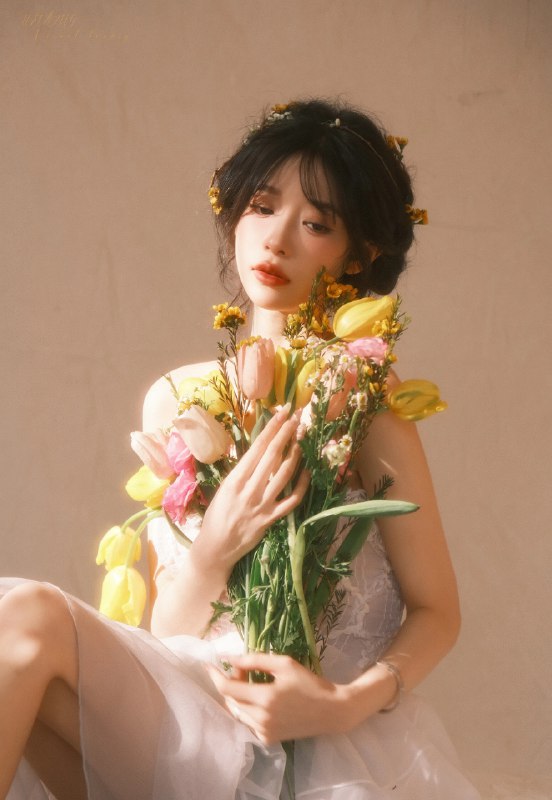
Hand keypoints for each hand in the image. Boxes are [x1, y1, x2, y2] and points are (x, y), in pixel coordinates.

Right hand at [194, 406, 309, 575]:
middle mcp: (248, 491)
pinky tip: (307, 471)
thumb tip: (260, 452)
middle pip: (271, 457)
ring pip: (283, 476)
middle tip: (296, 418)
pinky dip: (301, 485)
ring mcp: (261, 505)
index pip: (256, 449)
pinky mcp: (271, 520)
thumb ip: (242, 473)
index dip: (271, 429)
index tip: (281, 414)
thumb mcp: (224, 489)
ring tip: (300, 440)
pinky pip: (291, 501)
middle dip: (285, 435)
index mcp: (234, 480)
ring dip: (294, 456)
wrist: (215, 548)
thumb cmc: (217, 516)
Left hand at [205, 652, 350, 744]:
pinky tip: (257, 697)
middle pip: (230, 700)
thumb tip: (230, 659)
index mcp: (265, 698)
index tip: (207, 664)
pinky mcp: (268, 739)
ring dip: (237, 696)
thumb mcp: (284, 664)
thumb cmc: (309, 682)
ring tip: (249, 680)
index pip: (227, 689)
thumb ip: (255, 661)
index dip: (214, 675)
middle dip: (230, 682)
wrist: (331, 711)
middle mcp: (261, 719)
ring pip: (237, 712)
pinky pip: (247, 722)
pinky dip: (246, 708)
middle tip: (241, 668)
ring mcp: (264, 732)